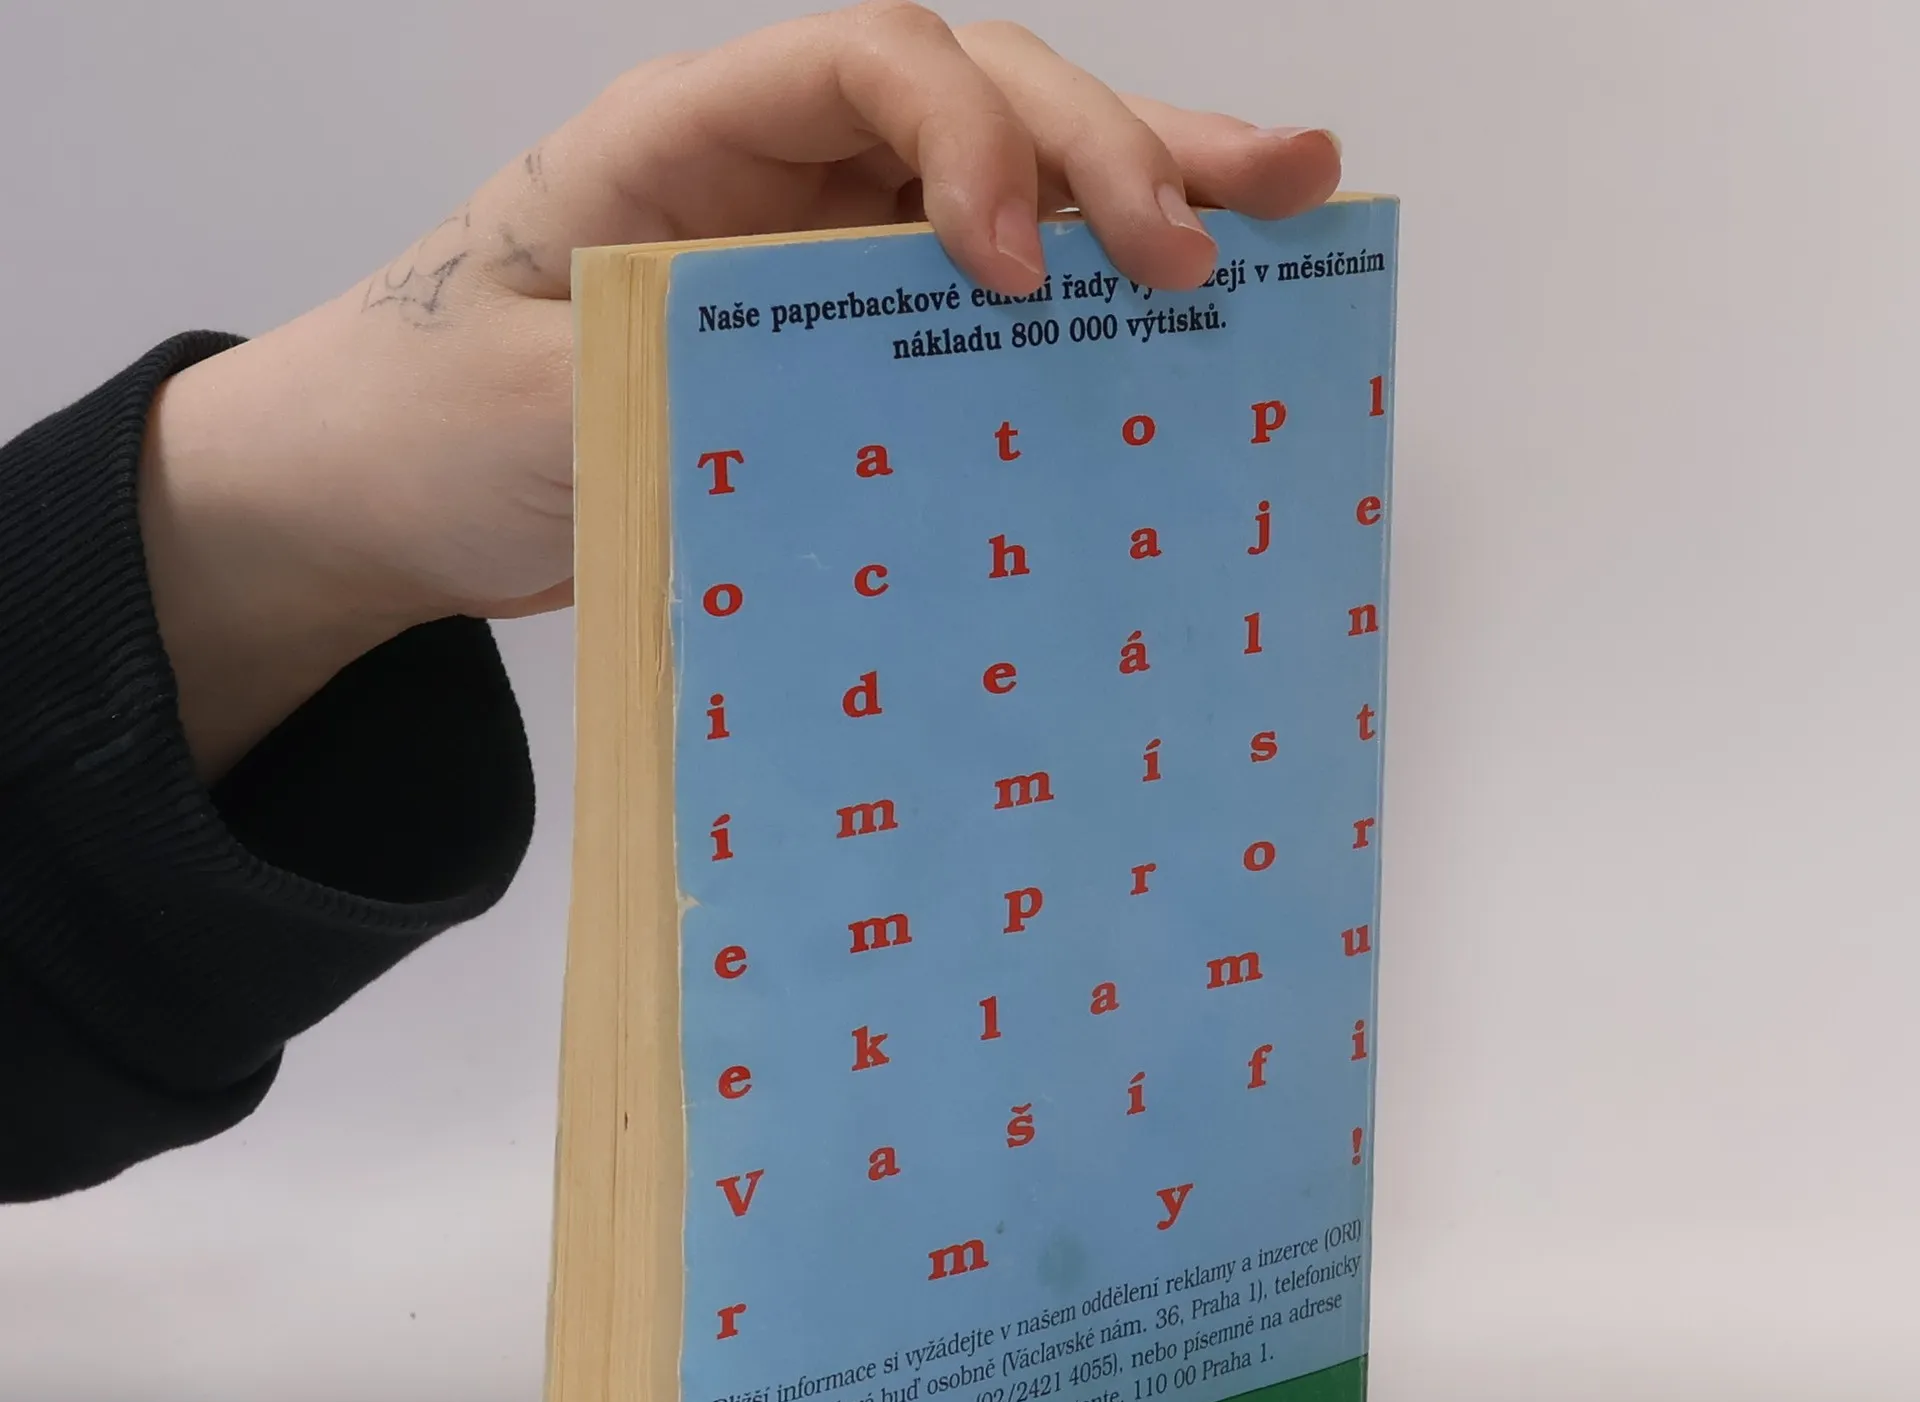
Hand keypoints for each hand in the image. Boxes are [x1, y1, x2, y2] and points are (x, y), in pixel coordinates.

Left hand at [140, 4, 1339, 777]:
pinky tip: (1190, 303)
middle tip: (1234, 221)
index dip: (968, 141)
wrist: (392, 490)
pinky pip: (987, 301)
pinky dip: (1086, 295)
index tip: (1008, 273)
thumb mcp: (536, 399)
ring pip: (1012, 180)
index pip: (870, 67)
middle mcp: (779, 169)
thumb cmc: (434, 421)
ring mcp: (824, 250)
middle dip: (1109, 151)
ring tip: (1297, 196)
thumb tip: (849, 417)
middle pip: (979, 98)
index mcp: (688, 136)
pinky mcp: (850, 343)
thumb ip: (686, 377)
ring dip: (1149, 185)